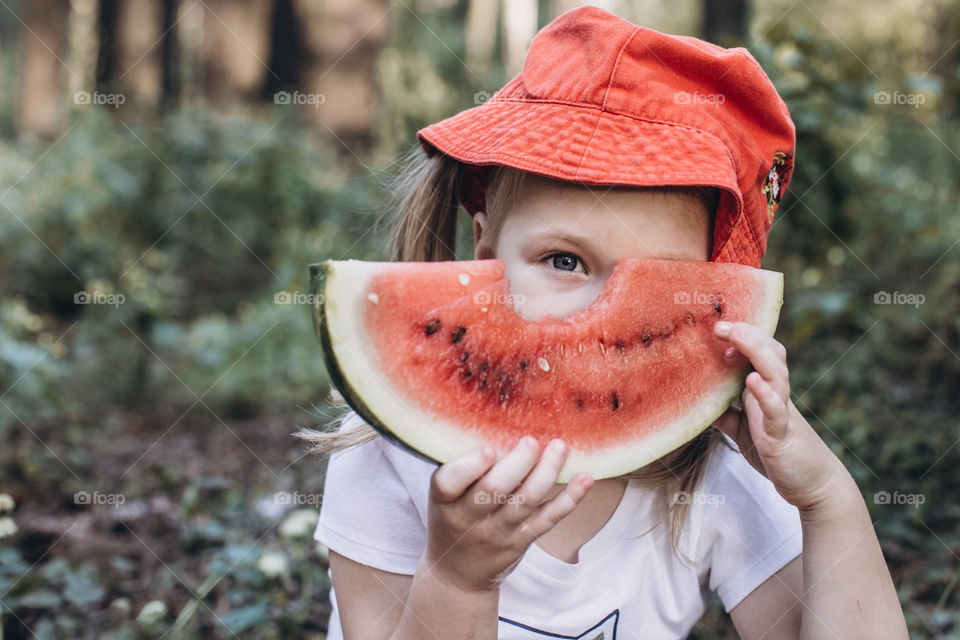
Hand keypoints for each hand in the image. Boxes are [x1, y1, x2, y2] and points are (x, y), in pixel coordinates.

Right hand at [422, 437, 593, 592]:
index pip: (449, 483)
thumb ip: (462, 468)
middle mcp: (469, 518)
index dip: (469, 467)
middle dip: (518, 463)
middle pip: (495, 489)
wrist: (457, 573)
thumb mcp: (444, 497)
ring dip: (546, 472)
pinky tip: (585, 479)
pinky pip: (549, 518)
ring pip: (526, 500)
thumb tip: (497, 421)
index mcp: (444, 500)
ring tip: (560, 447)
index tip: (489, 449)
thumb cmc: (452, 518)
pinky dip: (570, 498)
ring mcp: (498, 531)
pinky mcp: (522, 539)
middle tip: (531, 441)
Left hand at [711, 321, 854, 511]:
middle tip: (720, 325)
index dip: (741, 338)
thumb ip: (725, 413)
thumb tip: (696, 400)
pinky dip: (764, 395)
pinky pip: (775, 411)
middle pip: (769, 354)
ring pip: (775, 374)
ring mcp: (781, 412)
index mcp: (765, 390)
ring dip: (756, 353)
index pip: (759, 352)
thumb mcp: (743, 430)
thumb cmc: (777, 453)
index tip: (718, 331)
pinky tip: (752, 381)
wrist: (811, 484)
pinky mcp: (782, 435)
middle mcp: (775, 395)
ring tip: (736, 338)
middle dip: (747, 335)